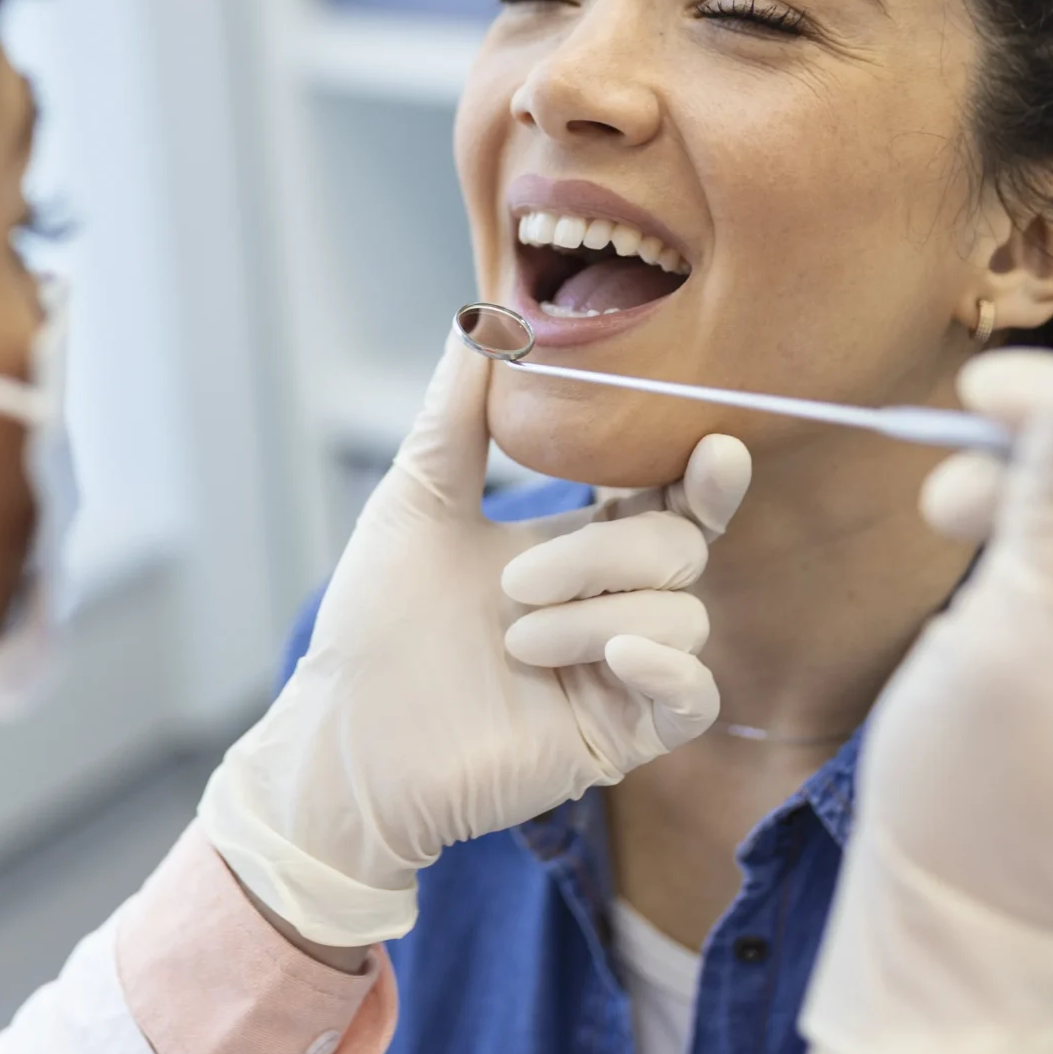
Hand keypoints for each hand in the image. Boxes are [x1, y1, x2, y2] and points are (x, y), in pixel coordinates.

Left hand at [198, 334, 749, 945]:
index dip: (701, 471)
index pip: (668, 495)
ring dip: (599, 616)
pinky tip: (615, 658)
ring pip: (686, 615)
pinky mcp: (622, 735)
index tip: (710, 443)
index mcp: (576, 544)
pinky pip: (695, 695)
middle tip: (514, 584)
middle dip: (606, 553)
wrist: (342, 737)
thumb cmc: (373, 625)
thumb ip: (458, 412)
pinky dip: (668, 669)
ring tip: (514, 641)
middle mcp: (609, 603)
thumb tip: (485, 315)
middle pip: (681, 546)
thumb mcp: (416, 499)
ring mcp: (620, 672)